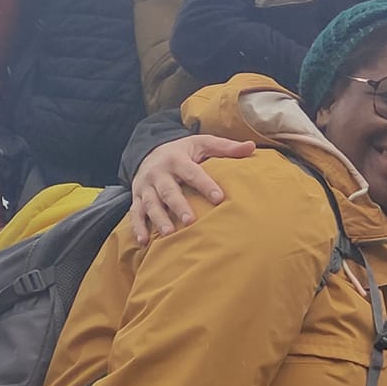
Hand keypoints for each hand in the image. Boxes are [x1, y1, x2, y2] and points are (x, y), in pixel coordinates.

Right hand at [128, 136, 255, 243]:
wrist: (148, 152)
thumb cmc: (183, 152)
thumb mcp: (202, 144)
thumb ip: (225, 147)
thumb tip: (251, 146)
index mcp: (176, 159)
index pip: (191, 172)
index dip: (204, 184)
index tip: (219, 198)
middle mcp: (158, 173)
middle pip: (168, 191)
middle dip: (178, 205)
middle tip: (190, 220)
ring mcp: (145, 187)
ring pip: (151, 204)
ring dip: (159, 219)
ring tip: (169, 233)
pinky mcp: (137, 198)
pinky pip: (135, 213)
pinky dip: (138, 227)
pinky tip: (144, 241)